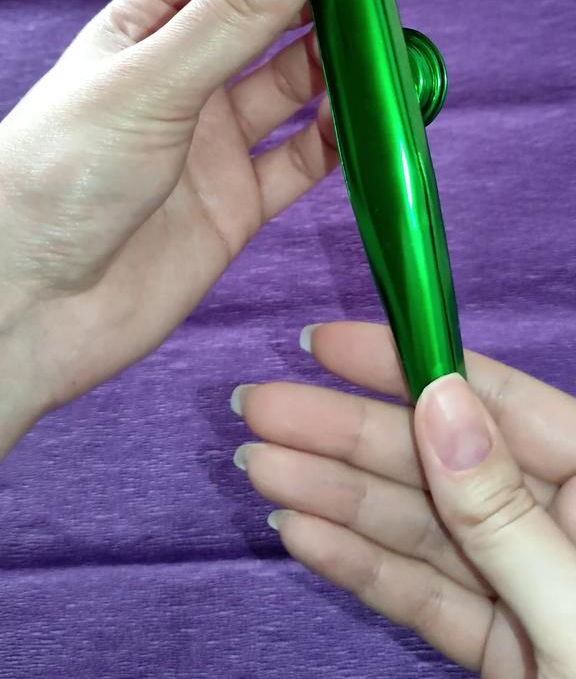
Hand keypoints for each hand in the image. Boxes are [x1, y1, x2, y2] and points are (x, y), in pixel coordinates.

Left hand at [0, 0, 336, 452]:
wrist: (31, 308)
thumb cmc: (58, 177)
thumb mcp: (153, 79)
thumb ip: (237, 7)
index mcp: (144, 28)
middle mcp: (182, 80)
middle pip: (268, 20)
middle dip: (323, 3)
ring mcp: (212, 144)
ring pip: (295, 90)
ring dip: (341, 73)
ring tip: (386, 59)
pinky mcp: (238, 204)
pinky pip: (303, 162)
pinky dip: (342, 144)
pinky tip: (371, 127)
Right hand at [233, 322, 575, 676]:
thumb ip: (508, 515)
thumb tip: (439, 402)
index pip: (494, 403)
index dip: (407, 365)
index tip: (327, 345)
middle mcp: (559, 523)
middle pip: (438, 461)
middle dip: (344, 434)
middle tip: (258, 407)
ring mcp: (524, 586)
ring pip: (418, 527)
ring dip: (333, 497)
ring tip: (258, 467)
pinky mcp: (498, 646)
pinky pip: (421, 595)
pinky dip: (358, 567)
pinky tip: (299, 533)